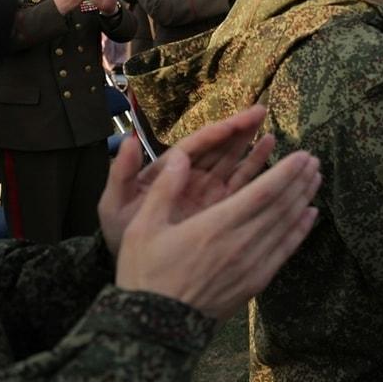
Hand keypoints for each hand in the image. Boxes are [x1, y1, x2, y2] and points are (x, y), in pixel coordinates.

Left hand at [98, 105, 280, 253]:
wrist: (136, 269)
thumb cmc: (121, 234)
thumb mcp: (113, 205)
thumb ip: (121, 173)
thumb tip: (129, 141)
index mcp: (167, 171)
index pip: (194, 146)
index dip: (214, 134)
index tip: (235, 122)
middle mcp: (190, 176)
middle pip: (217, 147)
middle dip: (238, 129)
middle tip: (260, 111)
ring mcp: (208, 190)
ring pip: (232, 161)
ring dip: (249, 144)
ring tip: (267, 128)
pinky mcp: (222, 206)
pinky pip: (241, 183)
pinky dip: (255, 167)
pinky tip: (268, 150)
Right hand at [114, 144, 320, 319]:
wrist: (156, 328)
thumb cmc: (145, 274)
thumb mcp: (142, 228)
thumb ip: (164, 190)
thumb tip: (179, 158)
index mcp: (215, 226)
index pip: (262, 192)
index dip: (286, 171)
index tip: (302, 155)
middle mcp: (241, 243)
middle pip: (281, 205)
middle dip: (300, 180)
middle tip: (314, 160)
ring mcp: (253, 264)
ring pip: (287, 225)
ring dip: (304, 199)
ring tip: (316, 179)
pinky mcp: (256, 282)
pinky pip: (285, 251)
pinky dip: (300, 230)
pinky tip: (310, 215)